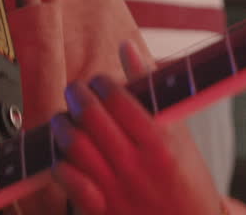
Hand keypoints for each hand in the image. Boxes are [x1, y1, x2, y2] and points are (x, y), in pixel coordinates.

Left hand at [51, 40, 222, 213]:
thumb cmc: (186, 179)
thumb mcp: (179, 133)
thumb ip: (151, 89)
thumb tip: (127, 46)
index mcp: (160, 144)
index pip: (118, 99)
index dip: (101, 83)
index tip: (100, 81)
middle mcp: (137, 167)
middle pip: (91, 118)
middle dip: (77, 95)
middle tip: (77, 91)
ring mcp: (117, 191)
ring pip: (74, 146)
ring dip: (63, 125)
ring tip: (66, 118)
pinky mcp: (101, 211)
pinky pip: (69, 182)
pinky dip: (60, 163)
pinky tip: (64, 155)